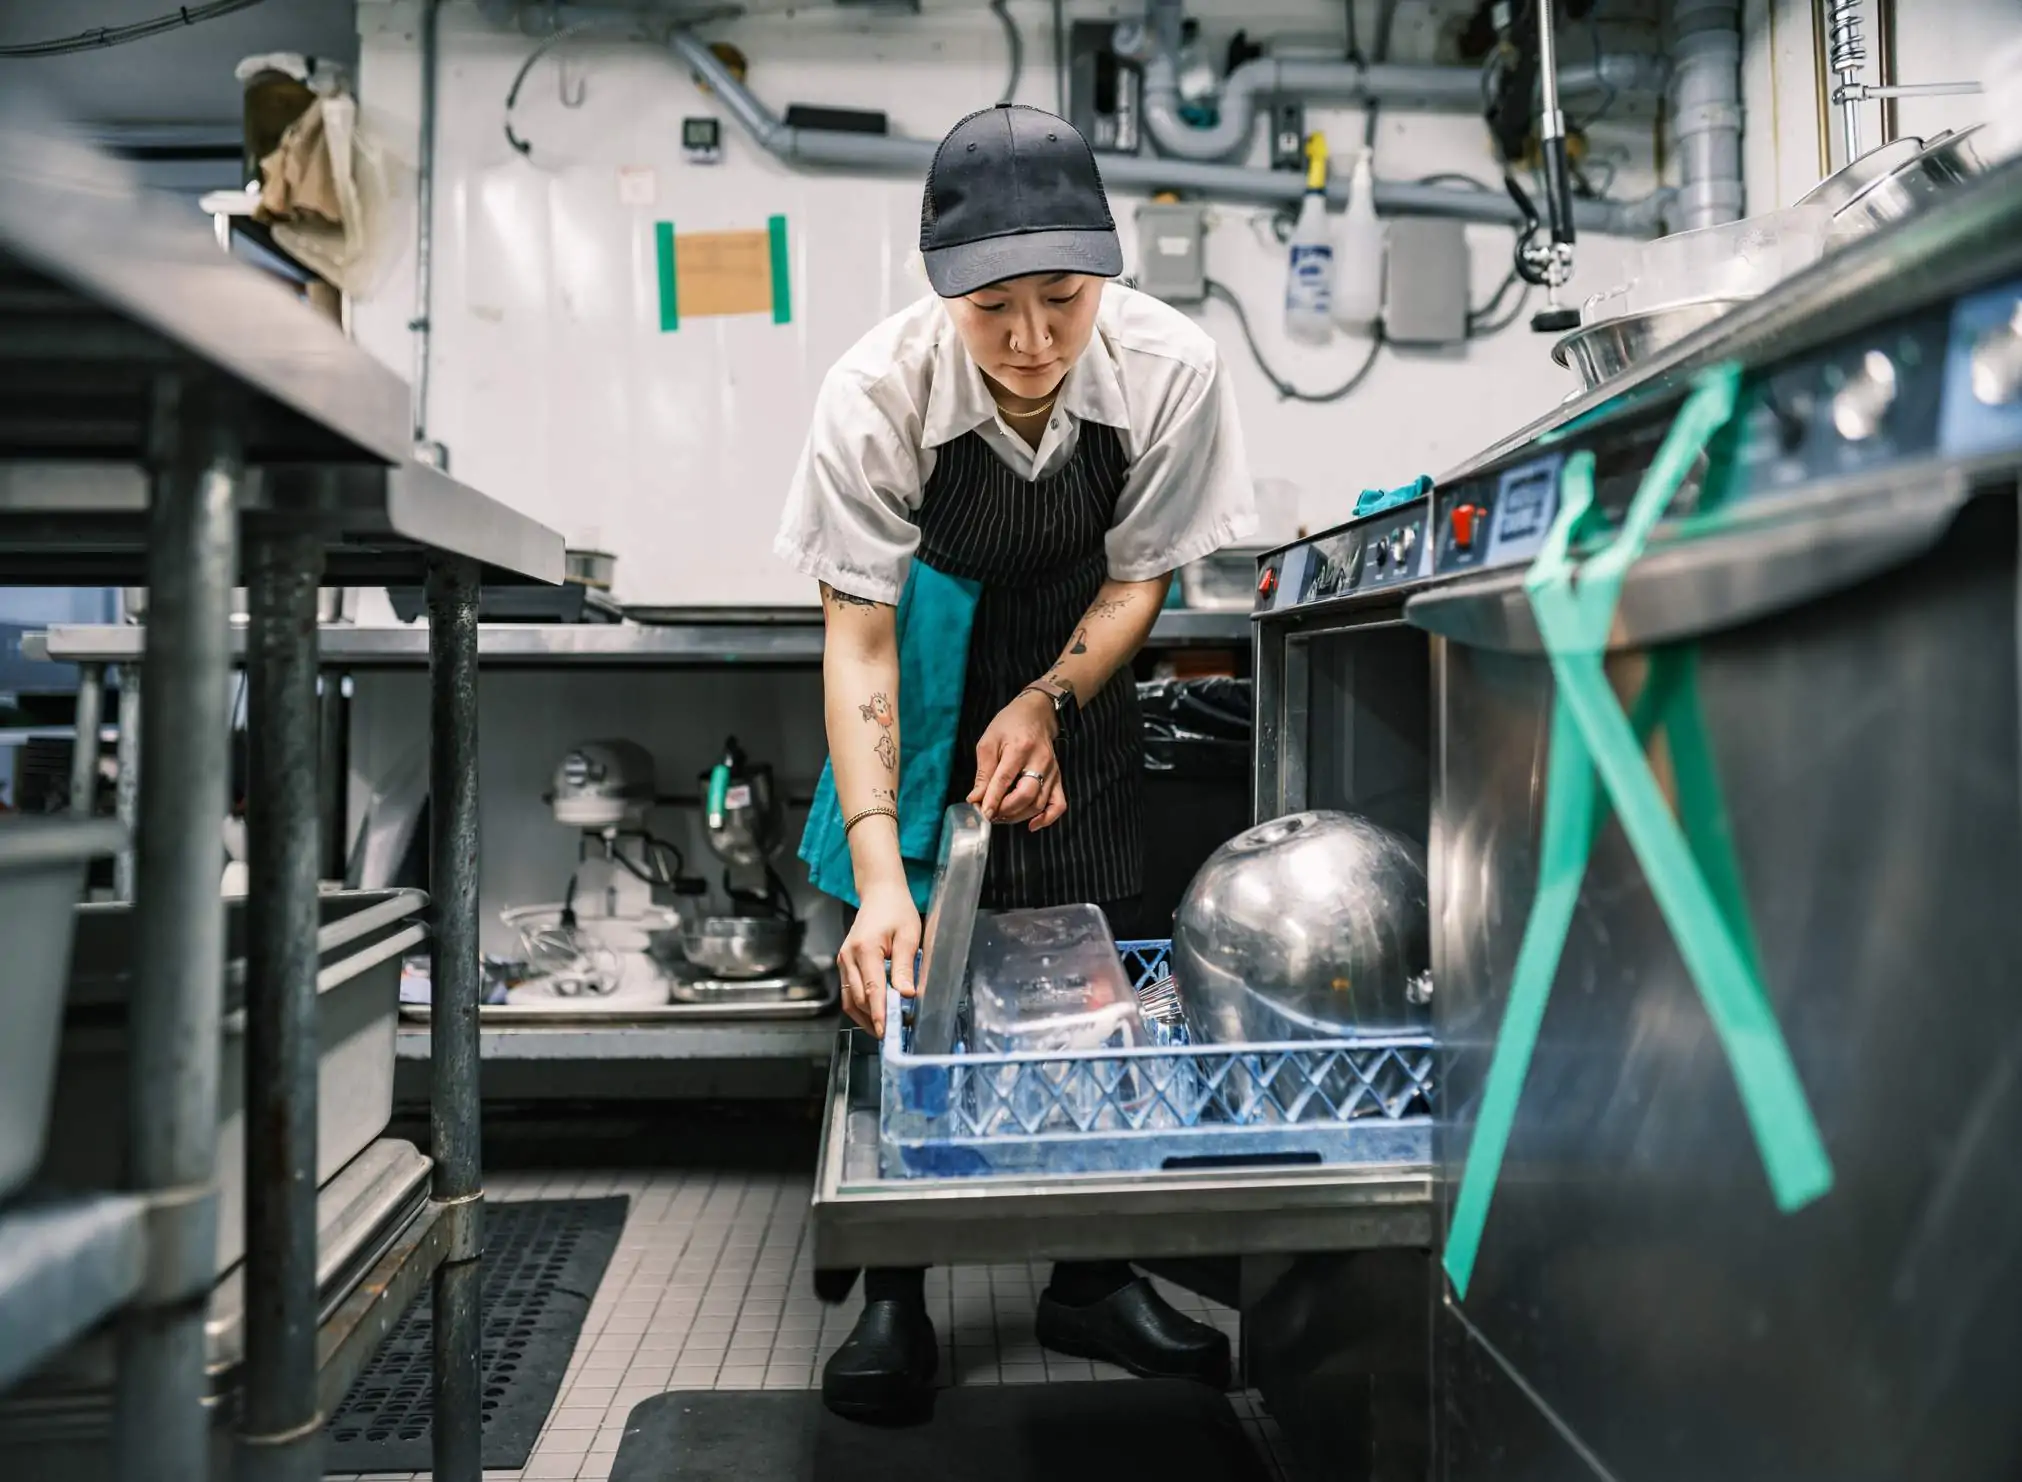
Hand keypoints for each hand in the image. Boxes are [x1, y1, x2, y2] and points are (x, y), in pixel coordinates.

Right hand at [837, 878, 919, 1036]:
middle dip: (875, 1018)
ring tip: (885, 1028)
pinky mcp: (844, 963)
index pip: (872, 989)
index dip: (879, 1013)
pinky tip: (876, 1014)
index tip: (887, 1031)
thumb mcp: (909, 936)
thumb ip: (905, 966)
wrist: (880, 894)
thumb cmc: (896, 911)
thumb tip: (906, 994)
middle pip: (858, 999)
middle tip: (895, 1032)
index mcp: (865, 949)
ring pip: (850, 1000)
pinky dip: (860, 1006)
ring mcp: (843, 960)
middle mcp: (848, 956)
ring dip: (865, 1017)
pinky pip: (849, 992)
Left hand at [969, 691, 1067, 830]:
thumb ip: (983, 772)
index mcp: (1020, 748)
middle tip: (989, 814)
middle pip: (1026, 794)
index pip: (1005, 779)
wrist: (1036, 714)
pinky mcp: (1058, 778)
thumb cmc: (1009, 725)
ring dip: (1018, 816)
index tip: (983, 812)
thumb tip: (975, 799)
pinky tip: (1031, 825)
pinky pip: (1058, 804)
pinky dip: (1047, 819)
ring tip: (1001, 815)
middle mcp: (1040, 761)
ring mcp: (1052, 771)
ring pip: (1039, 803)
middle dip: (1005, 810)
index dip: (993, 799)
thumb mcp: (989, 742)